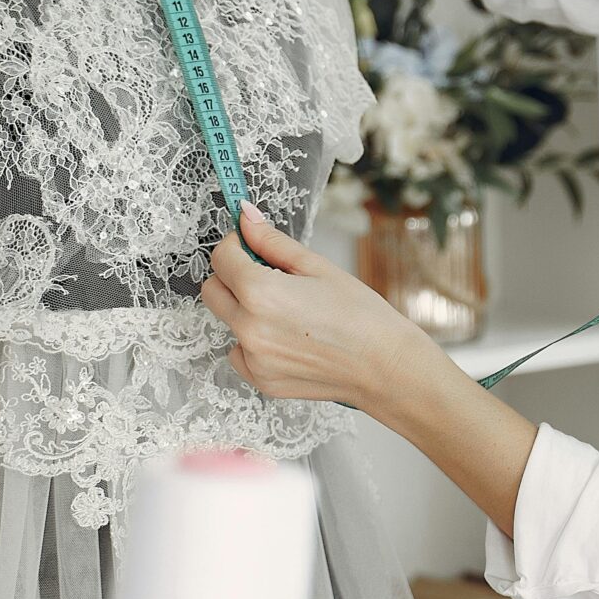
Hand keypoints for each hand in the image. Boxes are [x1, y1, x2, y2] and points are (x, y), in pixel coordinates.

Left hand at [200, 202, 442, 413]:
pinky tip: (288, 338)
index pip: (222, 259)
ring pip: (227, 321)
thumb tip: (246, 218)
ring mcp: (253, 359)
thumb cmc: (361, 315)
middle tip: (268, 276)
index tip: (251, 245)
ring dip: (244, 310)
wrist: (385, 366)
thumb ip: (273, 242)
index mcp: (261, 293)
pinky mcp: (261, 381)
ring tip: (288, 313)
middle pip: (212, 291)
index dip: (235, 245)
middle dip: (232, 277)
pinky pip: (240, 352)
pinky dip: (254, 342)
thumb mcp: (318, 267)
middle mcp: (249, 328)